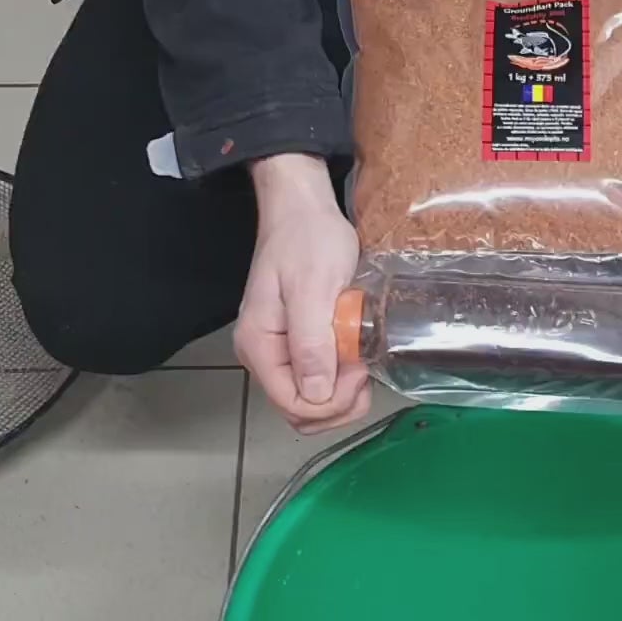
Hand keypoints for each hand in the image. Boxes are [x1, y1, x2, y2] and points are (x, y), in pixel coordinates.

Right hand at [236, 153, 371, 432]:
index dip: (331, 401)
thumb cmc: (307, 239)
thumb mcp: (314, 288)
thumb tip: (317, 394)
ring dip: (343, 394)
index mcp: (259, 345)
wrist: (303, 209)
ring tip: (361, 360)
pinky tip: (356, 355)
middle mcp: (263, 355)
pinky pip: (319, 380)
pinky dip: (342, 378)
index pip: (292, 404)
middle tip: (362, 366)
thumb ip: (311, 342)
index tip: (357, 368)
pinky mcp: (297, 345)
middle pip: (301, 411)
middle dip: (338, 403)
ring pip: (312, 401)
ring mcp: (280, 352)